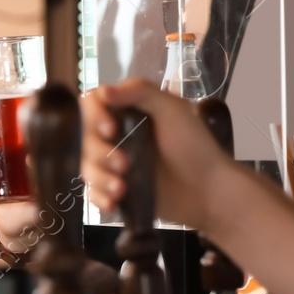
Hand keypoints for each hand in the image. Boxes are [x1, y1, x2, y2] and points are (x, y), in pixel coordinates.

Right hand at [82, 80, 240, 233]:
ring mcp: (115, 163)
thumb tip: (102, 91)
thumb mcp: (173, 109)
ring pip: (86, 166)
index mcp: (128, 110)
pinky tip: (114, 202)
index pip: (91, 105)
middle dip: (99, 152)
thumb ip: (139, 92)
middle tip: (125, 163)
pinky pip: (93, 192)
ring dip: (100, 177)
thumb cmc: (196, 147)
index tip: (110, 129)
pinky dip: (99, 197)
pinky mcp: (117, 189)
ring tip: (122, 188)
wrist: (210, 192)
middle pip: (83, 137)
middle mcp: (118, 134)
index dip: (93, 116)